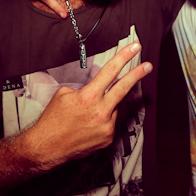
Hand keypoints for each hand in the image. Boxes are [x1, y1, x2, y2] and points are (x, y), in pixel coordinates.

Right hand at [29, 43, 151, 163]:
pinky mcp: (108, 138)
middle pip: (124, 88)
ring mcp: (106, 126)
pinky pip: (110, 123)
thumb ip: (84, 89)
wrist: (47, 147)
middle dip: (137, 75)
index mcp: (88, 96)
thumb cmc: (53, 121)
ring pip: (114, 108)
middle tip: (147, 66)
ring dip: (106, 106)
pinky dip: (103, 120)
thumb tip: (97, 88)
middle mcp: (100, 111)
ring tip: (88, 113)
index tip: (134, 48)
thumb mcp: (63, 95)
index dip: (123, 57)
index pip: (110, 71)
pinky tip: (89, 124)